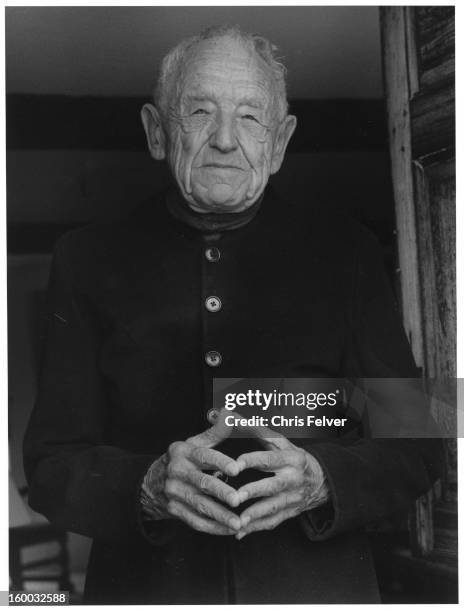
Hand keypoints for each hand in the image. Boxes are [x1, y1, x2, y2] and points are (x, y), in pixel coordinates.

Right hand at [141, 410, 247, 534]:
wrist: (152, 482)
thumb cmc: (183, 459)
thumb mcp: (194, 442)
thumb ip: (215, 431)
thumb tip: (229, 413)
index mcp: (183, 452)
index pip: (203, 456)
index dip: (220, 462)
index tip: (237, 468)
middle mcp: (177, 472)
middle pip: (202, 483)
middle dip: (221, 492)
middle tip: (238, 499)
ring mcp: (173, 493)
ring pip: (199, 506)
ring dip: (220, 515)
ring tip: (238, 522)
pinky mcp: (174, 510)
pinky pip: (195, 521)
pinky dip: (213, 527)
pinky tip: (229, 530)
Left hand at [234, 425, 329, 539]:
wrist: (321, 480)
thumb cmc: (293, 456)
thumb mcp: (279, 441)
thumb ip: (253, 429)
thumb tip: (227, 414)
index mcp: (290, 458)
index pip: (269, 459)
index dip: (252, 461)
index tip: (235, 464)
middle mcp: (292, 479)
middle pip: (272, 486)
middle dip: (254, 491)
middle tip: (235, 496)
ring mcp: (292, 498)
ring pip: (273, 508)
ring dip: (254, 515)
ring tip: (237, 521)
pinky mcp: (290, 513)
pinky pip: (272, 522)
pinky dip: (256, 528)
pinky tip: (239, 532)